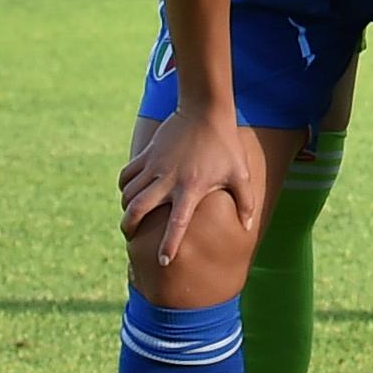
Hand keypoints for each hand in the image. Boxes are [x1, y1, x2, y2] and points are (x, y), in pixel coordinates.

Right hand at [119, 107, 253, 266]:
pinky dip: (123, 187)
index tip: (164, 262)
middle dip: (129, 228)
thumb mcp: (240, 173)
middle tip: (130, 238)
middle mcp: (168, 180)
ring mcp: (154, 166)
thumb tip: (248, 227)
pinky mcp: (146, 154)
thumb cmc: (226, 145)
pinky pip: (125, 175)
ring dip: (126, 209)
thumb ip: (245, 202)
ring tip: (131, 218)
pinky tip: (129, 193)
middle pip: (137, 210)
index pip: (177, 224)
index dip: (169, 244)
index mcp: (191, 188)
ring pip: (128, 194)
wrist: (205, 111)